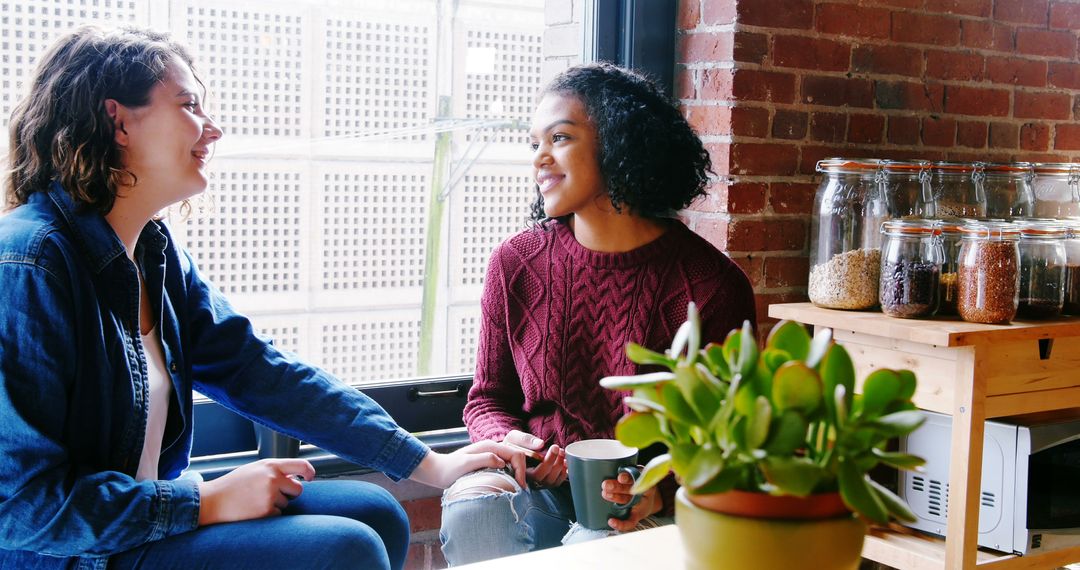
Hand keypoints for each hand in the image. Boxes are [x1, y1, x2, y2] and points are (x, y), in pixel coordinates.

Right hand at [197, 458, 314, 525]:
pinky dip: (269, 514)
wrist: (213, 501)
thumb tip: (296, 476)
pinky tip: (254, 509)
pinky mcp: (266, 511)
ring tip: (255, 500)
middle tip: (271, 494)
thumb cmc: (234, 485)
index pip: (301, 465)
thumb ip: (274, 470)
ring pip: (286, 503)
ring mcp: (270, 495)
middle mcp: (273, 479)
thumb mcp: (255, 469)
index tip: (310, 478)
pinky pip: (278, 514)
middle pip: (298, 489)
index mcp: (270, 465)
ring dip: (276, 504)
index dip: (310, 472)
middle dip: (289, 493)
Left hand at [409, 439, 528, 488]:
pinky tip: (510, 486)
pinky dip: (511, 475)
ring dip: (518, 474)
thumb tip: (503, 462)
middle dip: (522, 471)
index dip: (521, 469)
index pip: (515, 454)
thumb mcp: (466, 464)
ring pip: (513, 462)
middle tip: (521, 490)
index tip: (519, 486)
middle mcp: (492, 448)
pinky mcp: (489, 463)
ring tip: (518, 489)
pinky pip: (506, 467)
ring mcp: (491, 455)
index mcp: (490, 446)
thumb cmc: (449, 469)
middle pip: (517, 457)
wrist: (437, 471)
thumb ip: (484, 459)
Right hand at [501, 430, 564, 487]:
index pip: (536, 474)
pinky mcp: (543, 480)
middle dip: (556, 463)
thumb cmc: (512, 444)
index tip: (554, 447)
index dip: (548, 462)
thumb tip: (541, 444)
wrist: (510, 449)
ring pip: (552, 482)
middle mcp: (529, 480)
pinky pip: (556, 483)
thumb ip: (525, 440)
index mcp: (520, 472)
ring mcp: (537, 482)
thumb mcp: (514, 438)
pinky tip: (565, 462)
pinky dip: (563, 474)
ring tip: (562, 453)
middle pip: (545, 479)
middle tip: (559, 448)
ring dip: (561, 468)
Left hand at [602, 470, 661, 531]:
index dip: (629, 477)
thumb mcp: (636, 473)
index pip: (638, 476)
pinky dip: (621, 524)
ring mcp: (640, 504)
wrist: (648, 498)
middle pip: (630, 489)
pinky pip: (630, 522)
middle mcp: (643, 491)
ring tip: (605, 494)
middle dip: (617, 487)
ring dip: (615, 498)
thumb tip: (605, 466)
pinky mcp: (637, 515)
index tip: (620, 477)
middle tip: (605, 485)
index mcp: (643, 478)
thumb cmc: (636, 482)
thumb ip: (626, 471)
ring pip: (628, 501)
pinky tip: (611, 521)